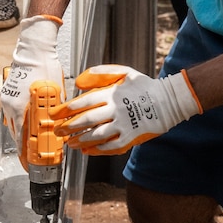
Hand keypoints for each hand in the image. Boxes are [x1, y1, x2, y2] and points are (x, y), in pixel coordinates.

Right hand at [0, 15, 64, 169]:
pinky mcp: (8, 90)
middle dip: (23, 145)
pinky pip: (11, 111)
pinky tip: (27, 120)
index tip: (29, 163)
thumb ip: (57, 111)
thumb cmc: (44, 65)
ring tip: (29, 140)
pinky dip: (18, 119)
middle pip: (14, 132)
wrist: (34, 46)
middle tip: (30, 155)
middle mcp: (10, 104)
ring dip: (20, 132)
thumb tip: (63, 124)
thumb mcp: (56, 91)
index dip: (25, 153)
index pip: (21, 137)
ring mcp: (7, 97)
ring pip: (12, 122)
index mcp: (20, 106)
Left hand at [50, 65, 201, 155]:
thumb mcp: (122, 72)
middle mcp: (115, 110)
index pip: (84, 102)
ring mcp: (123, 126)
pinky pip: (110, 146)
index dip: (66, 109)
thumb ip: (100, 74)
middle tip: (57, 131)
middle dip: (69, 127)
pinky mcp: (130, 138)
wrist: (167, 102)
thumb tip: (79, 82)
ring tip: (69, 143)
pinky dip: (97, 150)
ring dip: (80, 140)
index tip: (55, 114)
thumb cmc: (142, 86)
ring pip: (96, 135)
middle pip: (87, 120)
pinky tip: (87, 150)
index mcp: (111, 93)